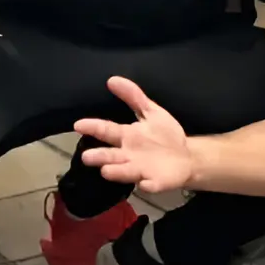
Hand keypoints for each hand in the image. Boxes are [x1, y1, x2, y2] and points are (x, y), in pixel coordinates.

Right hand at [74, 75, 190, 194]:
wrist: (185, 156)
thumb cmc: (163, 135)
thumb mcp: (151, 111)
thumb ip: (133, 96)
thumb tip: (112, 79)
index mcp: (127, 136)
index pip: (107, 130)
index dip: (93, 127)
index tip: (78, 124)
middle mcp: (128, 154)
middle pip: (111, 155)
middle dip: (99, 156)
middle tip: (87, 156)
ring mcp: (141, 170)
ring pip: (125, 171)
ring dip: (116, 171)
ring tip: (106, 171)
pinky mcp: (155, 182)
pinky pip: (150, 184)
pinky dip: (147, 185)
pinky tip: (144, 183)